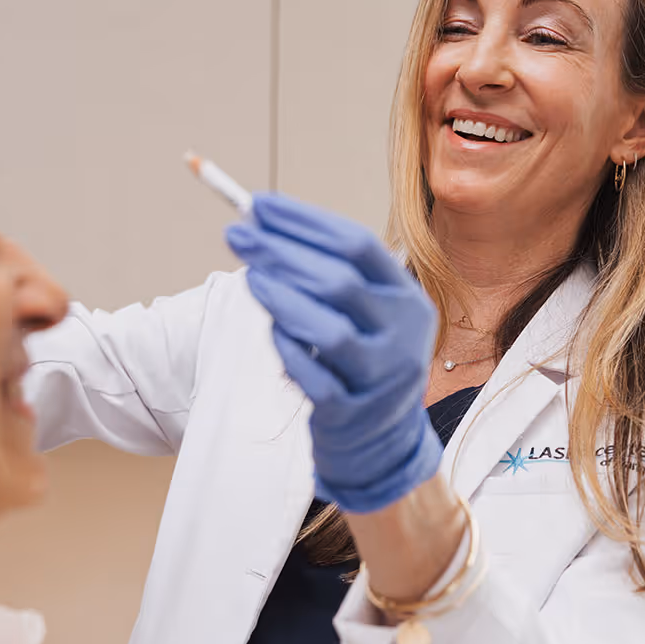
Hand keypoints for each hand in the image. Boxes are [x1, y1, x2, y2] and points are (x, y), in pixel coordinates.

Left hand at [226, 193, 441, 513]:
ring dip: (284, 299)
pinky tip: (274, 331)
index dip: (306, 223)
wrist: (380, 438)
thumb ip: (324, 272)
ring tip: (249, 277)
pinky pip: (316, 378)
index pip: (358, 246)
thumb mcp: (361, 312)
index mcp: (407, 297)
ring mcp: (383, 377)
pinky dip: (291, 351)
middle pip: (341, 283)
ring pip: (330, 332)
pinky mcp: (355, 413)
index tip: (259, 205)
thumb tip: (261, 224)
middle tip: (237, 235)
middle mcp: (404, 334)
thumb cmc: (358, 357)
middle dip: (282, 254)